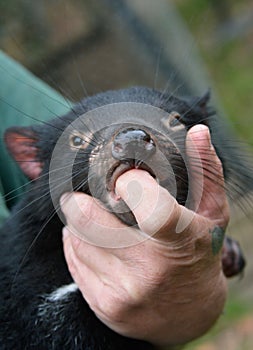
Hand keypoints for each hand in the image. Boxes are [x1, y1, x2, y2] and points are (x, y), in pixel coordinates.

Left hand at [60, 125, 228, 346]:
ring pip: (74, 235)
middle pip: (86, 216)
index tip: (128, 181)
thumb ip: (205, 169)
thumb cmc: (198, 254)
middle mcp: (149, 271)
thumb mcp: (211, 212)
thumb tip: (197, 130)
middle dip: (82, 198)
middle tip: (94, 196)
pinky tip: (100, 246)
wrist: (188, 312)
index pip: (149, 207)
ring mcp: (123, 292)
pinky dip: (79, 245)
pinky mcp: (103, 305)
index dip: (131, 183)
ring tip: (103, 223)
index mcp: (180, 241)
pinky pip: (72, 259)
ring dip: (82, 222)